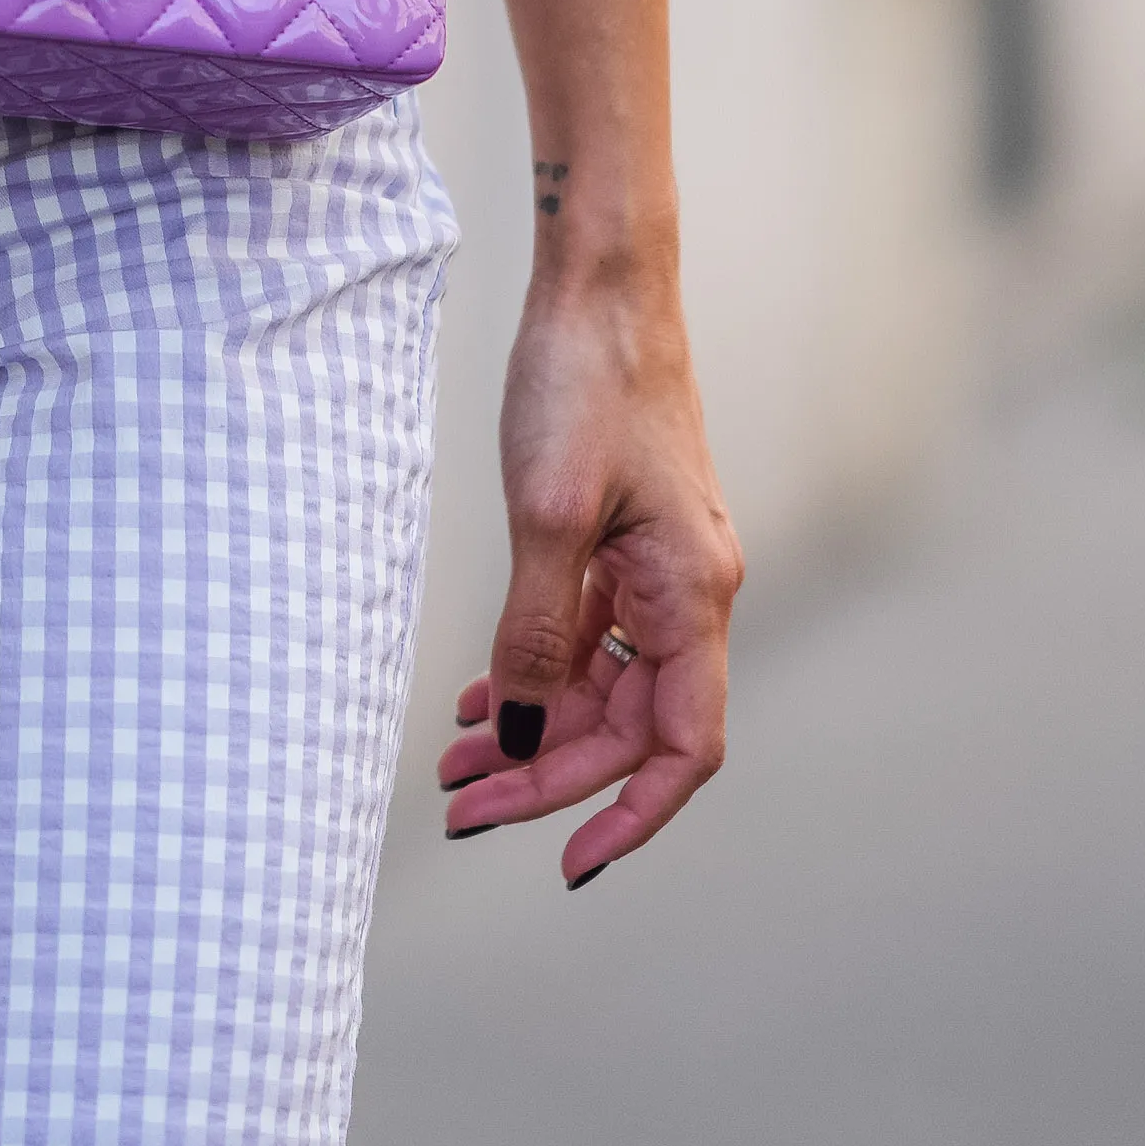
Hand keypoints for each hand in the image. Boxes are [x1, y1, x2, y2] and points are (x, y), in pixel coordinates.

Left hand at [439, 286, 737, 884]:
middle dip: (547, 776)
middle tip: (455, 805)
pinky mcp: (624, 542)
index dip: (631, 814)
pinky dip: (538, 674)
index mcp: (692, 596)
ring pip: (605, 687)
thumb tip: (523, 733)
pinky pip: (589, 638)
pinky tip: (481, 695)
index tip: (564, 861)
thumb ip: (538, 633)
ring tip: (452, 761)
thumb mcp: (546, 514)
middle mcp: (688, 592)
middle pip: (631, 728)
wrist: (598, 284)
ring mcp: (657, 568)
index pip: (681, 747)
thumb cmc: (583, 383)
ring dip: (535, 730)